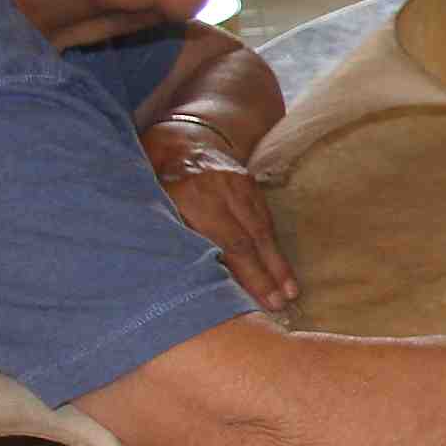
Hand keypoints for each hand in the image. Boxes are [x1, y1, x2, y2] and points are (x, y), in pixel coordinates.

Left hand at [142, 122, 295, 311]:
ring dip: (277, 263)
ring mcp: (238, 184)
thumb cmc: (157, 184)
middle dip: (268, 274)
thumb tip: (191, 282)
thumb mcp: (155, 207)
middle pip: (250, 240)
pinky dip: (272, 244)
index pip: (229, 243)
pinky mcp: (249, 182)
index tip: (260, 300)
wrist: (178, 142)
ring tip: (290, 291)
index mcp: (191, 198)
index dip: (248, 274)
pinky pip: (264, 218)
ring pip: (262, 229)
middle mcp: (219, 190)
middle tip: (282, 303)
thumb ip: (174, 238)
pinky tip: (281, 267)